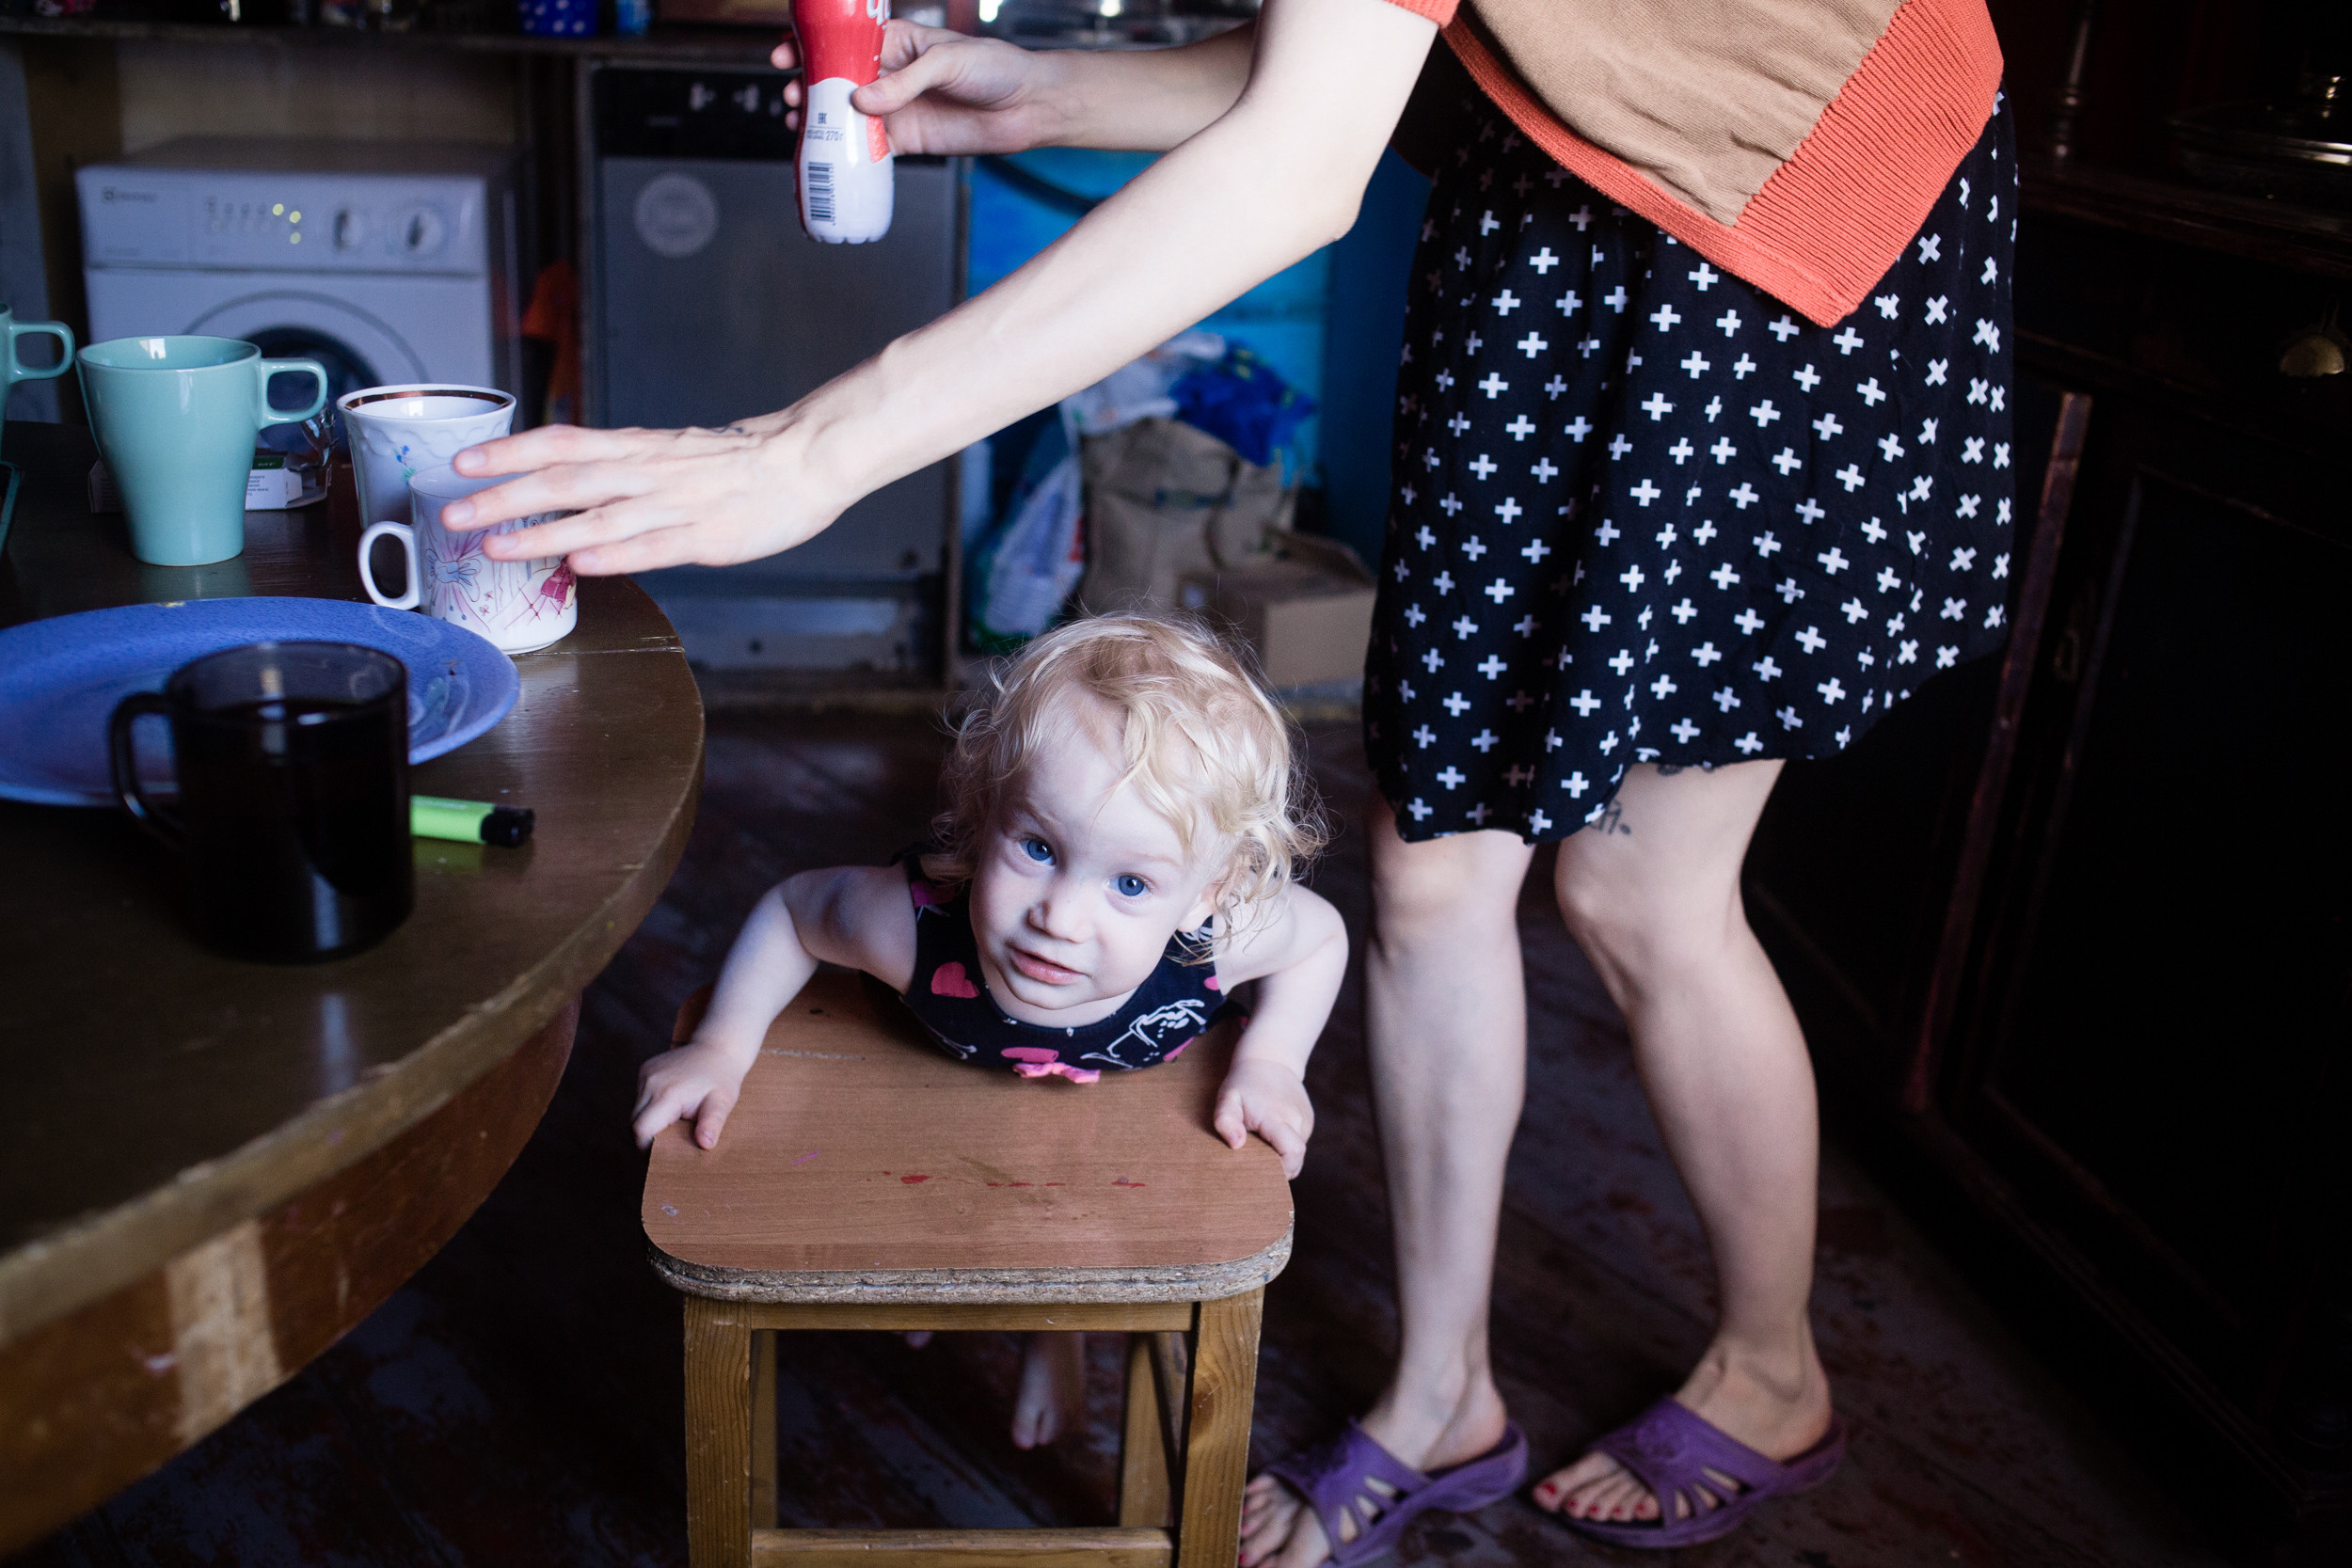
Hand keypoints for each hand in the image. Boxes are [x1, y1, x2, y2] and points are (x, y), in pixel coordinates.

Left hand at [442, 419, 850, 575]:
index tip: (462, 461)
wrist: (805, 458)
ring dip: (543, 534)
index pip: (561, 442)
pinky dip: (615, 556)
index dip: (509, 451)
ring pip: (598, 517)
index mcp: (638, 448)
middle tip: (452, 513)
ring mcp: (675, 506)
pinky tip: (580, 566)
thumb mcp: (671, 452)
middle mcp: (647, 472)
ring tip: (496, 548)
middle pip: (564, 481)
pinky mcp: (705, 537)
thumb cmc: (741, 461)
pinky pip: (652, 547)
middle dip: (503, 498)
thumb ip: (624, 470)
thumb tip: (573, 487)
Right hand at [633, 1039, 754, 1149]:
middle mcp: (650, 1082)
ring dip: (648, 1120)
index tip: (664, 1151)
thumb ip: (712, 1123)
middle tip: (669, 1140)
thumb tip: (706, 1144)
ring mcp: (645, 1074)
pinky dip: (649, 1106)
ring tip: (671, 1121)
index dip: (648, 1146)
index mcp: (667, 1093)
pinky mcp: (644, 1070)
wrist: (718, 1048)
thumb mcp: (723, 1102)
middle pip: (633, 1123)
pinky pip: (639, 1097)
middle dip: (647, 1137)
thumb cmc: (722, 1078)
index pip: (641, 1130)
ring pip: (635, 1110)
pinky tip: (668, 1105)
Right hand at [772, 22, 1067, 156]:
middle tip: (792, 98)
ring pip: (846, 116)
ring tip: (800, 126)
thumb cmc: (995, 69)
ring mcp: (895, 109)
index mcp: (896, 43)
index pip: (844, 42)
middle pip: (835, 80)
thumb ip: (904, 82)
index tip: (787, 56)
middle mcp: (890, 75)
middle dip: (807, 88)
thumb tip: (863, 102)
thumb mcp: (947, 61)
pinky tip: (827, 156)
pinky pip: (869, 149)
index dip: (811, 48)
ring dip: (820, 121)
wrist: (1028, 107)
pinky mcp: (907, 140)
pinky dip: (847, 154)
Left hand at [1213, 1055, 1313, 1178]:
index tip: (1263, 1171)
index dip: (1283, 1169)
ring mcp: (1306, 1121)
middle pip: (1296, 1159)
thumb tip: (1236, 1144)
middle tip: (1257, 1162)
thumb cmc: (1245, 1082)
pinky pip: (1298, 1143)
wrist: (1271, 1059)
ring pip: (1297, 1153)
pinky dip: (1285, 1146)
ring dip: (1280, 1155)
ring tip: (1261, 1142)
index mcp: (1278, 1117)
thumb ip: (1226, 1120)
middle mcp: (1298, 1120)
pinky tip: (1270, 1136)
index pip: (1293, 1153)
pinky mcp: (1308, 1121)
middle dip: (1279, 1168)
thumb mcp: (1227, 1097)